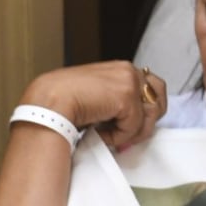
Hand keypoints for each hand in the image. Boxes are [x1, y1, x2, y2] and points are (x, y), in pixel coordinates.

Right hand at [21, 61, 165, 150]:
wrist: (47, 105)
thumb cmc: (63, 104)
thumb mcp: (96, 97)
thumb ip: (116, 103)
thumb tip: (132, 128)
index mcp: (121, 69)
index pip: (151, 87)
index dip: (145, 110)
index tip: (132, 127)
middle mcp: (128, 70)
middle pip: (158, 99)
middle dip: (146, 121)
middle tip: (125, 135)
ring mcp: (130, 81)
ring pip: (150, 115)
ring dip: (131, 132)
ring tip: (108, 135)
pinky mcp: (127, 96)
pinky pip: (134, 126)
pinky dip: (119, 136)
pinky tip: (99, 133)